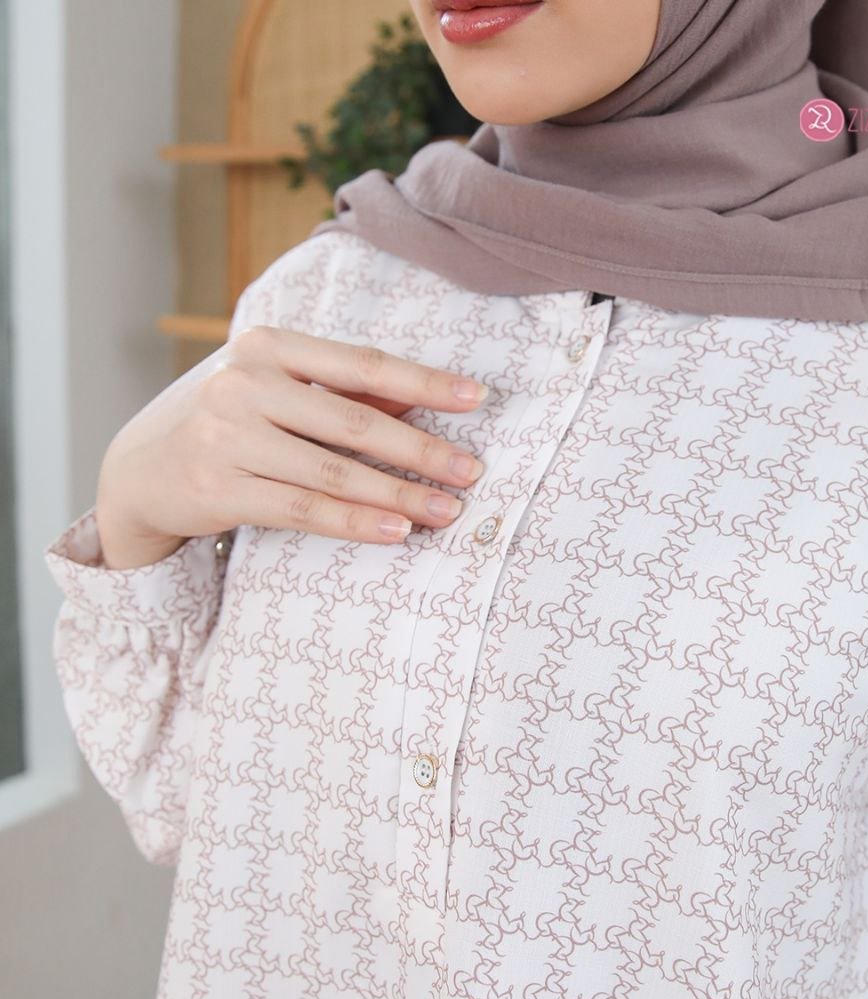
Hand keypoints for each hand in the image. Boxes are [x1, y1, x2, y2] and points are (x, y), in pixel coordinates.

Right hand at [94, 325, 489, 568]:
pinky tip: (396, 531)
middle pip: (354, 421)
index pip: (361, 364)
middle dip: (420, 450)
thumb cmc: (227, 424)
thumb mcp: (277, 393)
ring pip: (333, 472)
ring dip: (398, 494)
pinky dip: (355, 522)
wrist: (140, 470)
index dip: (423, 381)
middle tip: (471, 472)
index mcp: (267, 346)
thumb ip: (342, 393)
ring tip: (445, 511)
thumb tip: (420, 395)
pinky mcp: (217, 489)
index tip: (476, 398)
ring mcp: (227, 437)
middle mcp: (244, 384)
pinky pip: (303, 510)